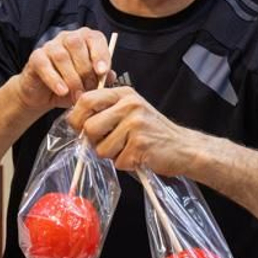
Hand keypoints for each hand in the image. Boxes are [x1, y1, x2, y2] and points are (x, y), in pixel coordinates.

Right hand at [12, 27, 113, 110]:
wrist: (43, 96)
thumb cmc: (70, 86)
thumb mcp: (89, 84)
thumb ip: (101, 78)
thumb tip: (111, 76)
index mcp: (84, 39)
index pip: (95, 38)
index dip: (100, 54)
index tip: (102, 72)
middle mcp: (67, 37)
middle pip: (77, 45)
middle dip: (85, 70)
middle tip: (89, 90)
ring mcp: (50, 46)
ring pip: (62, 56)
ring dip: (71, 78)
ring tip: (76, 96)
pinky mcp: (36, 57)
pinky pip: (45, 65)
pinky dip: (55, 80)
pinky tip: (62, 91)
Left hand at [68, 86, 196, 173]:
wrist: (183, 147)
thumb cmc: (152, 132)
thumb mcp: (130, 111)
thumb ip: (105, 111)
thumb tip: (75, 120)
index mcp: (124, 94)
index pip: (86, 99)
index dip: (76, 117)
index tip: (80, 128)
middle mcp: (130, 105)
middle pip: (89, 127)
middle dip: (94, 142)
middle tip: (108, 143)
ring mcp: (136, 124)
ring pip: (101, 148)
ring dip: (111, 155)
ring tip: (128, 148)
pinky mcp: (141, 144)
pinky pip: (118, 161)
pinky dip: (125, 164)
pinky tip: (138, 156)